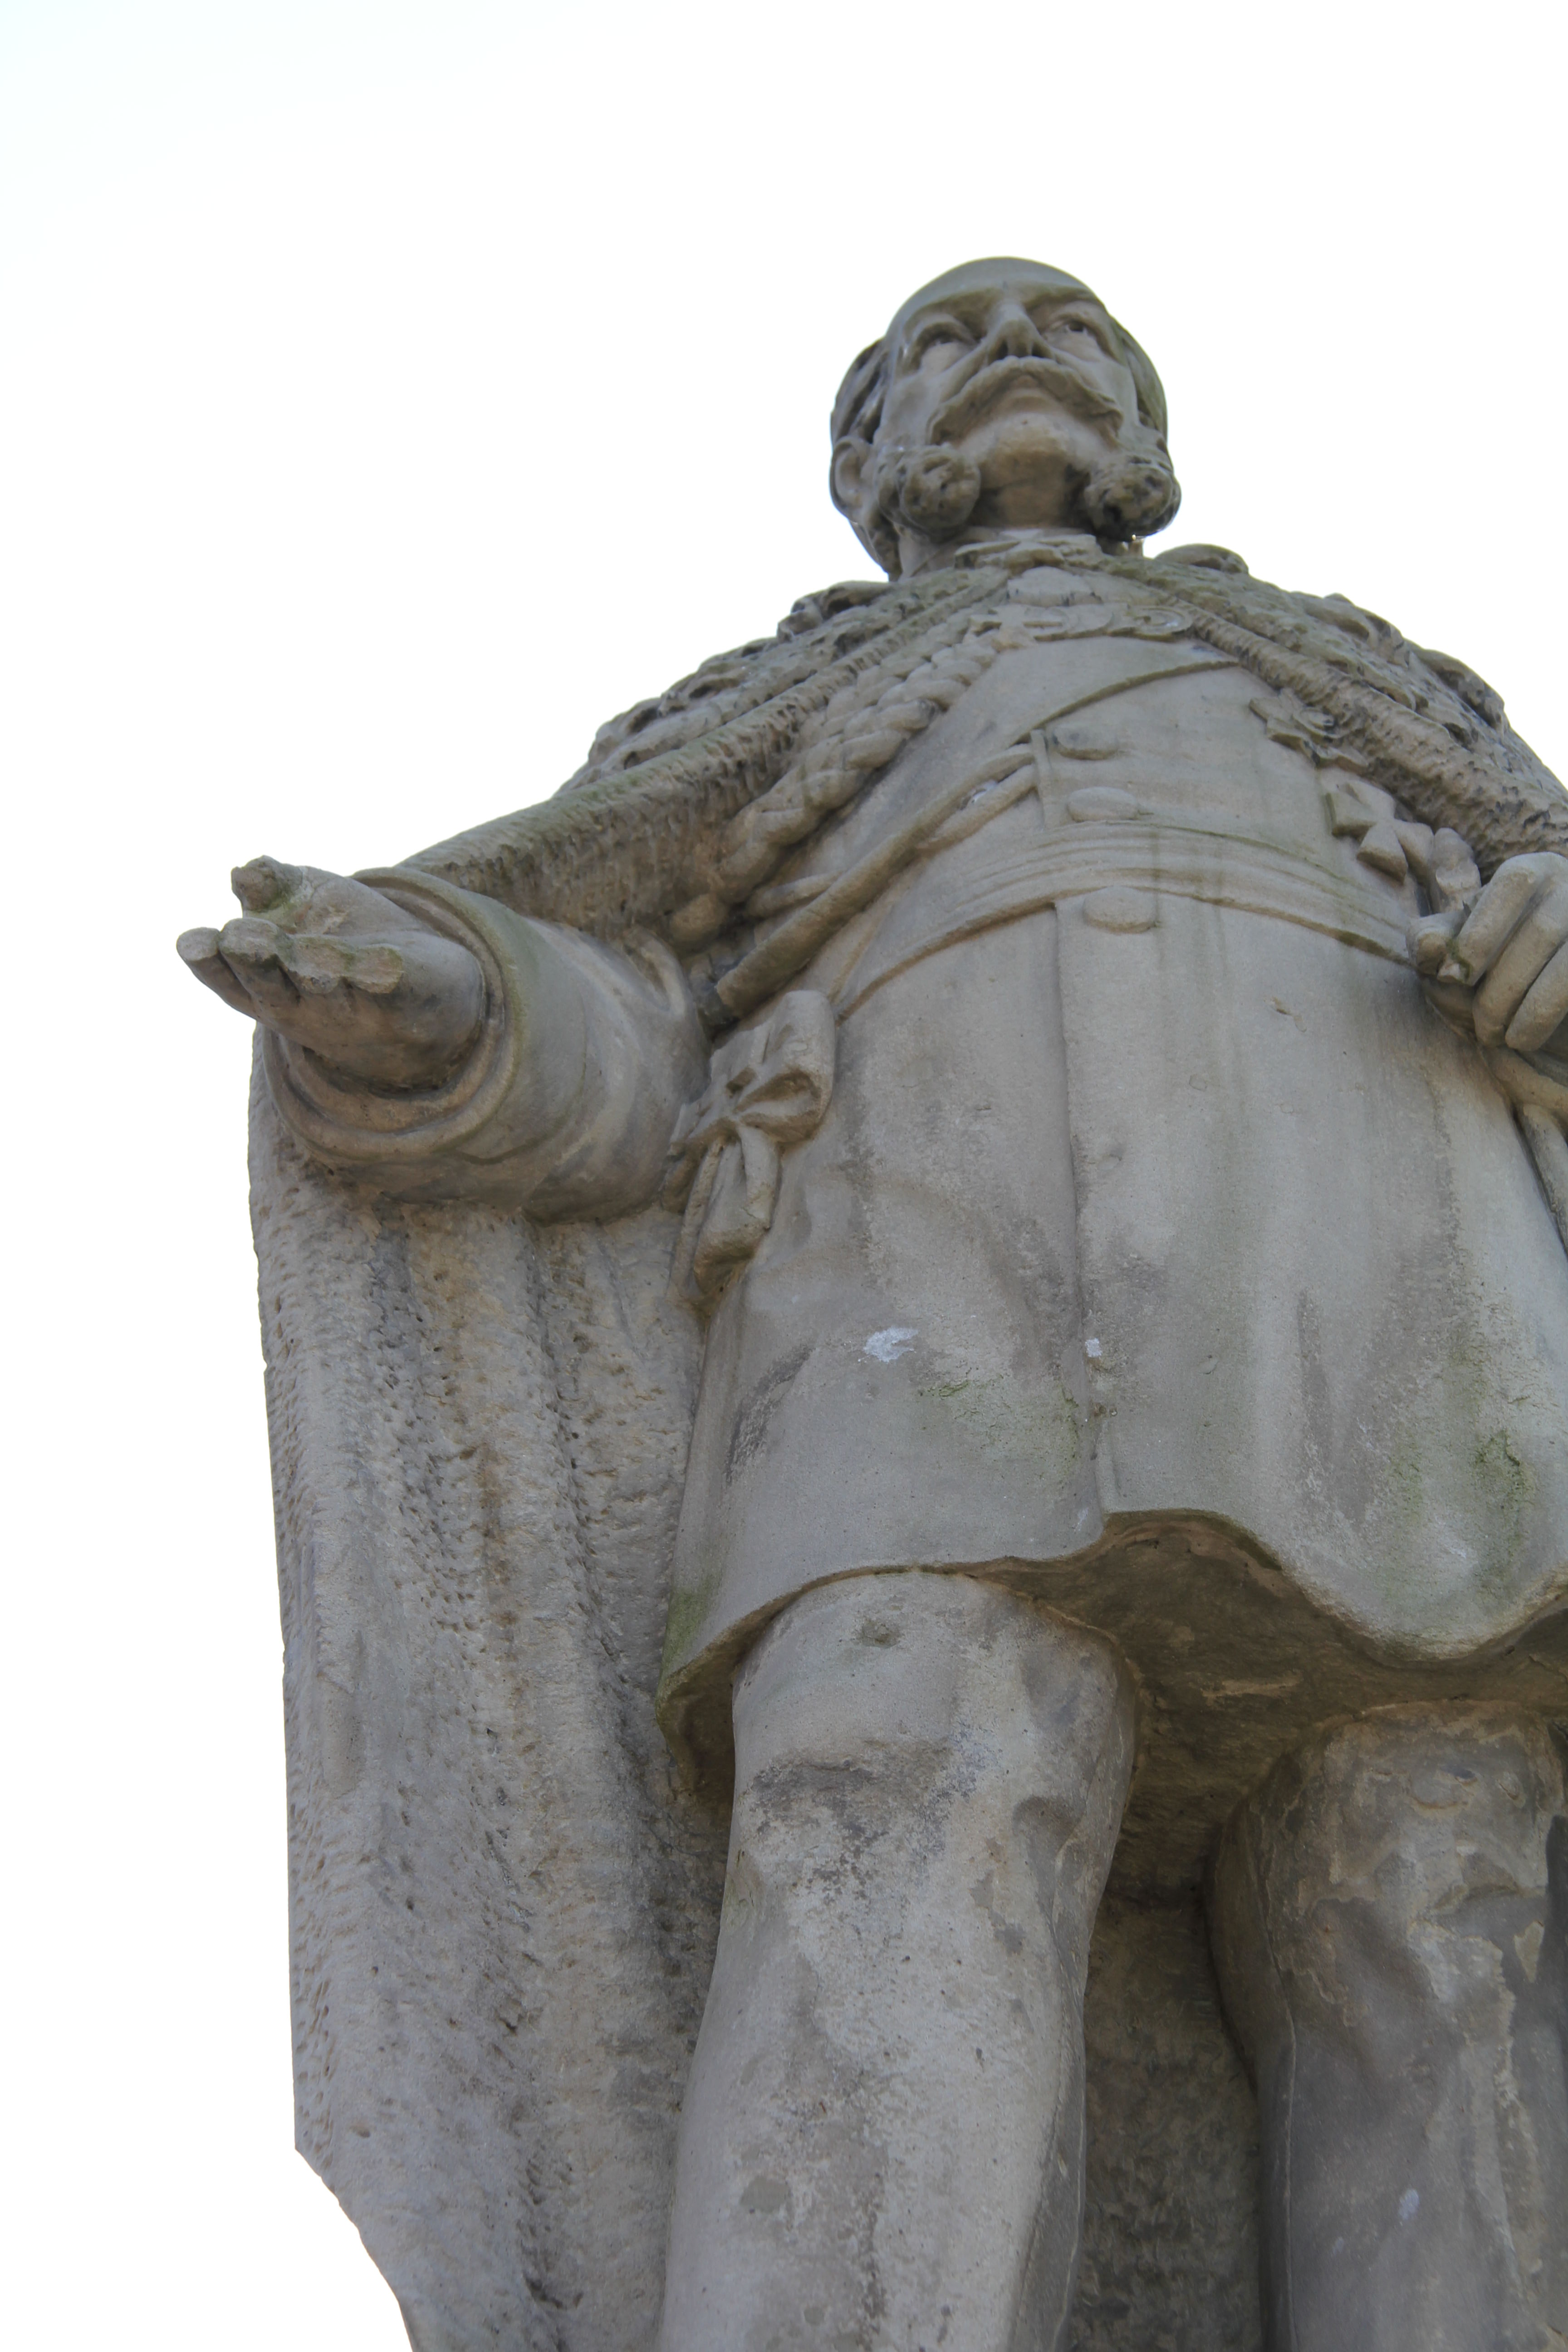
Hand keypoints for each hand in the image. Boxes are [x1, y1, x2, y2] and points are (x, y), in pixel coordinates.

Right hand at [177, 857, 485, 1087]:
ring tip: (308, 953)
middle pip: (271, 988)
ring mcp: (351, 1011)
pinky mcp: (402, 1004)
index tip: (191, 942)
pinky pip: (390, 990)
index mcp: (267, 986)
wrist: (429, 990)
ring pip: (327, 990)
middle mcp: (302, 1007)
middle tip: (242, 937)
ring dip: (315, 969)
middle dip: (258, 962)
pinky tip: (386, 960)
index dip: (208, 963)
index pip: (228, 980)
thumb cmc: (348, 942)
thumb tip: (244, 871)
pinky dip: (385, 974)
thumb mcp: (305, 906)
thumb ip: (273, 886)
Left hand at [1433, 852, 1567, 1052]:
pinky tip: (1528, 1037)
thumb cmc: (1508, 958)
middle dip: (1502, 987)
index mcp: (1536, 871)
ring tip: (1505, 1039)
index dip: (1482, 931)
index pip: (1513, 884)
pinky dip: (1549, 1012)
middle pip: (1541, 932)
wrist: (1556, 985)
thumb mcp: (1474, 941)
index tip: (1455, 978)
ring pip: (1567, 963)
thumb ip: (1446, 937)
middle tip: (1481, 1028)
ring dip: (1530, 1008)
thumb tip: (1425, 944)